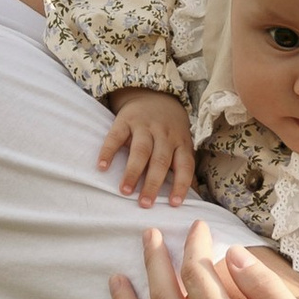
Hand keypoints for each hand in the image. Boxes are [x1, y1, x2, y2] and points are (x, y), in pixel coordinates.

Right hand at [97, 89, 194, 207]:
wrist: (154, 94)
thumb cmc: (169, 130)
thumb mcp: (182, 143)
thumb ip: (184, 166)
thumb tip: (195, 196)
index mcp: (180, 142)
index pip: (184, 165)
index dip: (181, 184)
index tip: (173, 203)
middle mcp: (164, 134)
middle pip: (160, 160)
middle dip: (153, 183)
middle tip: (144, 204)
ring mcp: (144, 126)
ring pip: (141, 150)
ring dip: (133, 172)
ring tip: (125, 191)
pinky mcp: (125, 120)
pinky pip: (116, 136)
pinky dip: (108, 151)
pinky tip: (102, 167)